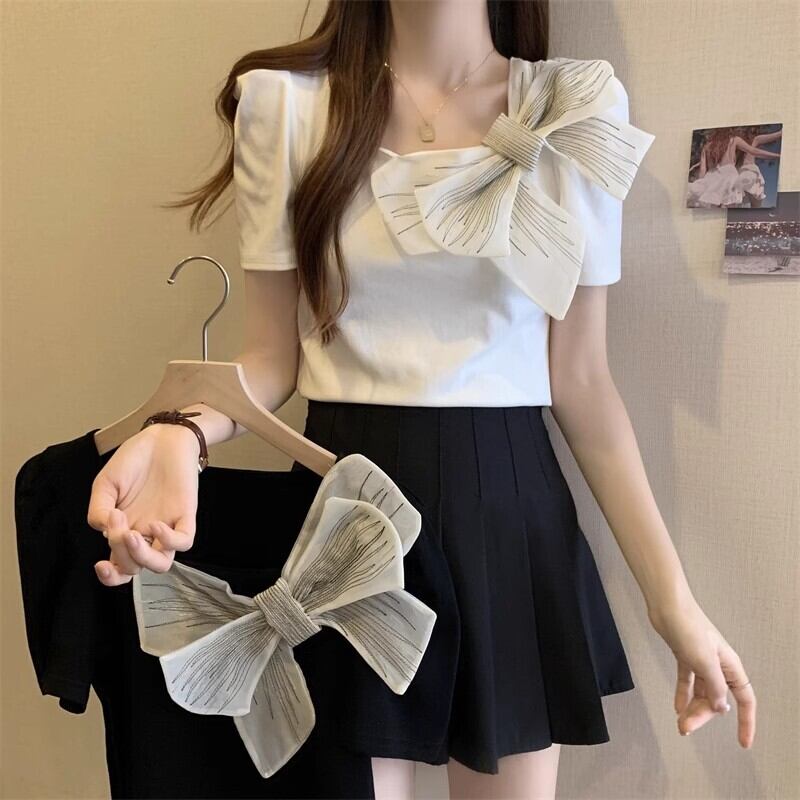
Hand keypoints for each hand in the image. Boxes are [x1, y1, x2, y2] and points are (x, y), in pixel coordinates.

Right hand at [87, 425, 200, 584]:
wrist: (162, 438)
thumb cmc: (135, 459)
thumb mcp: (105, 484)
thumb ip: (96, 509)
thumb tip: (101, 530)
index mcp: (125, 529)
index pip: (120, 565)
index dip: (110, 576)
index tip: (100, 566)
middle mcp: (146, 532)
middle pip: (135, 567)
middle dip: (121, 553)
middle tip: (115, 525)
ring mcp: (167, 526)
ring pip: (162, 563)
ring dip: (144, 556)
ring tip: (132, 534)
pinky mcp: (186, 515)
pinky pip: (185, 541)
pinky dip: (170, 540)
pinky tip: (156, 524)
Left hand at [648, 597, 755, 747]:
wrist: (667, 606)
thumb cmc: (688, 627)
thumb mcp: (705, 661)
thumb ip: (715, 687)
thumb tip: (721, 707)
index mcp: (730, 666)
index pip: (745, 699)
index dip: (746, 722)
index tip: (743, 742)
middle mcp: (718, 665)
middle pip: (717, 699)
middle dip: (703, 715)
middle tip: (685, 727)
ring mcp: (701, 660)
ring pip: (701, 692)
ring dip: (692, 707)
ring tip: (679, 722)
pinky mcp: (685, 655)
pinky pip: (687, 681)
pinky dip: (683, 693)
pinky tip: (677, 706)